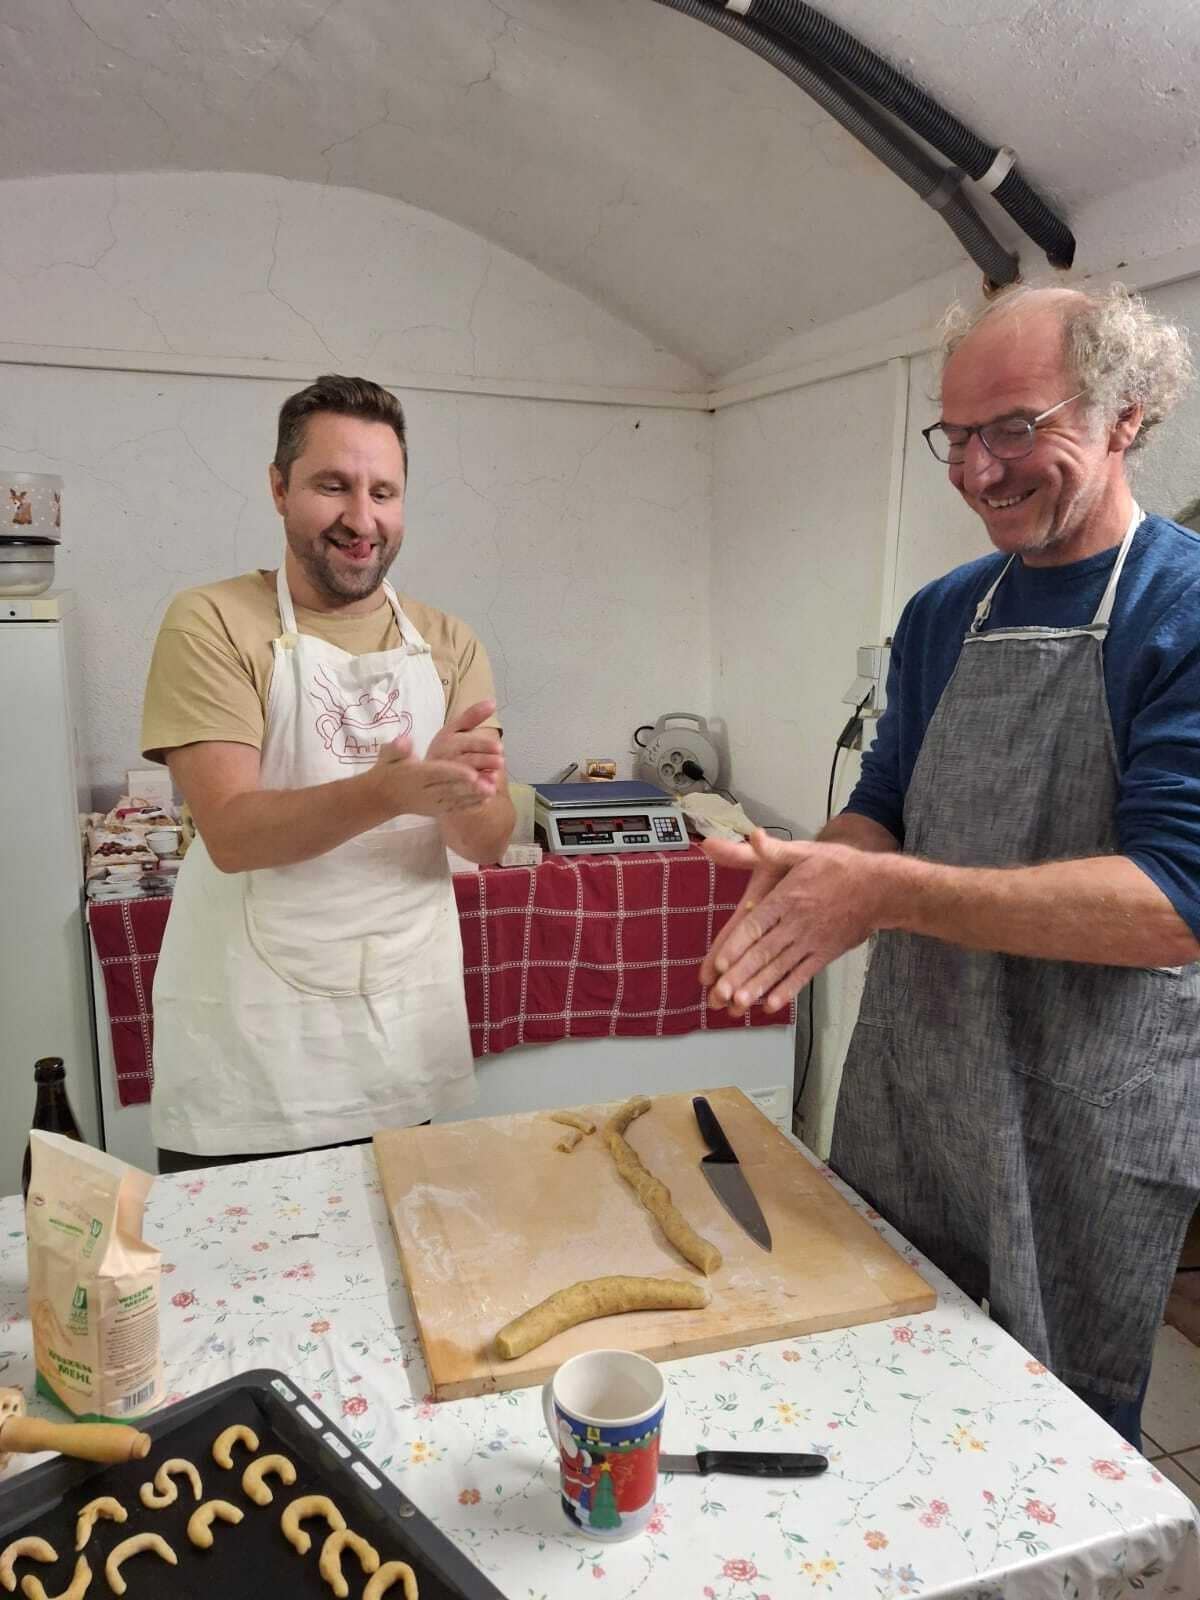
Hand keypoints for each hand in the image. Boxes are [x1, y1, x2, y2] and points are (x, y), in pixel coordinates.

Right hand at [369, 704, 500, 819]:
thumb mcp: (388, 755)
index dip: (456, 773)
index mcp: (417, 774)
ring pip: (456, 799)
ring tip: (494, 790)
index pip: (438, 773)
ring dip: (475, 796)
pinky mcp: (437, 809)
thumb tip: (404, 741)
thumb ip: (397, 749)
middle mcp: (426, 790)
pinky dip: (470, 805)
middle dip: (472, 786)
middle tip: (492, 781)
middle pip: (451, 788)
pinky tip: (486, 800)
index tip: (472, 772)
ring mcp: (432, 802)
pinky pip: (455, 808)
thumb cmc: (389, 769)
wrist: (382, 796)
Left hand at [699, 830, 884, 1014]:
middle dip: (740, 975)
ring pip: (780, 968)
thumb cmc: (839, 867)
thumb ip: (773, 849)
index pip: (756, 924)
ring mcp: (811, 941)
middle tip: (719, 994)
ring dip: (758, 987)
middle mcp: (796, 922)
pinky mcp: (824, 953)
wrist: (881, 888)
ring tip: (738, 1005)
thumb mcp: (803, 851)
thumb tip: (752, 836)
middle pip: (764, 952)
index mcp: (787, 897)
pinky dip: (788, 990)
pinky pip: (803, 975)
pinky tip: (771, 1005)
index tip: (719, 962)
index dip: (737, 945)